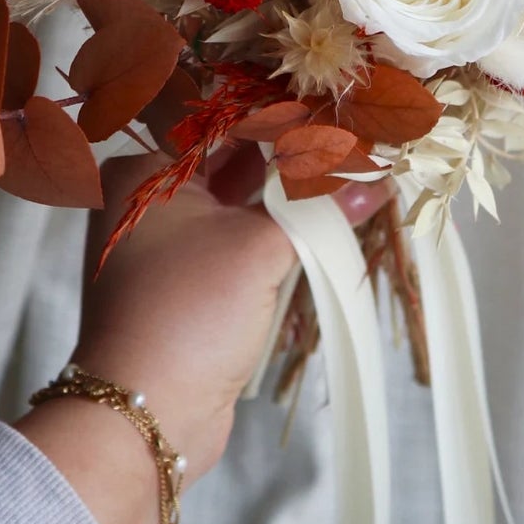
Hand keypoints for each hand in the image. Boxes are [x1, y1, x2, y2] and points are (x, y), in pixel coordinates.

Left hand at [16, 149, 387, 523]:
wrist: (144, 417)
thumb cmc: (187, 313)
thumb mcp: (259, 249)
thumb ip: (318, 207)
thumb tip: (379, 179)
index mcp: (145, 172)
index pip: (225, 123)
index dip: (284, 116)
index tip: (337, 107)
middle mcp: (147, 201)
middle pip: (232, 162)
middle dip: (292, 157)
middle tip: (355, 140)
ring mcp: (165, 246)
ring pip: (238, 204)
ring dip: (289, 197)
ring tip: (352, 174)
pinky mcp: (186, 286)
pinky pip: (237, 242)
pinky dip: (275, 233)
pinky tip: (323, 221)